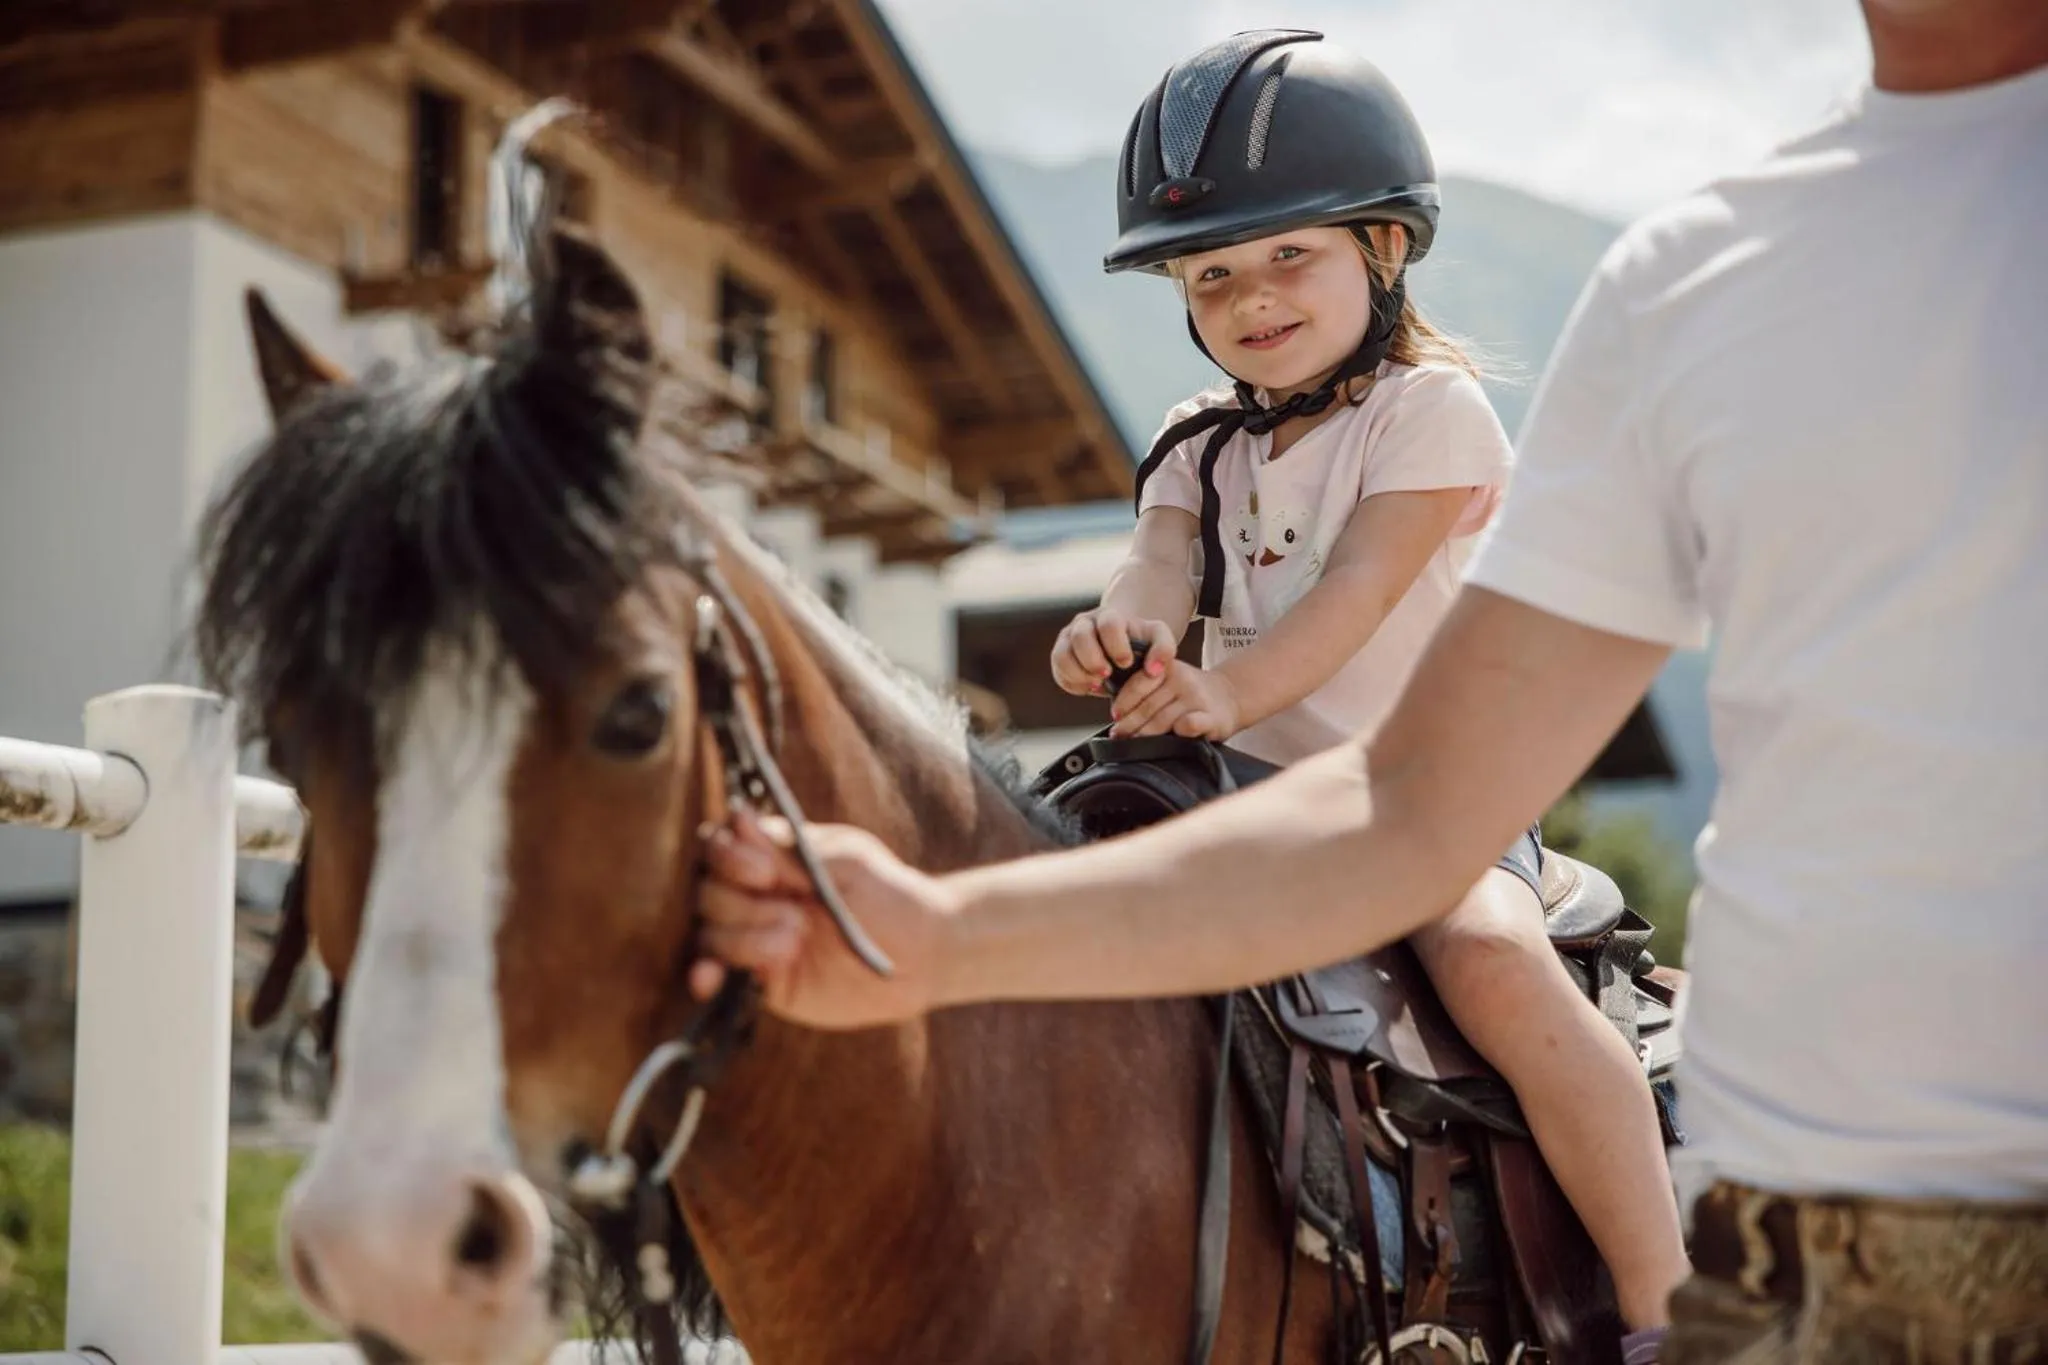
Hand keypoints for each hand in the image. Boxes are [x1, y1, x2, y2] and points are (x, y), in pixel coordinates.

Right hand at [689, 808, 957, 1029]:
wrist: (923, 957)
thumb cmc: (890, 896)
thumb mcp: (847, 862)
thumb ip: (792, 849)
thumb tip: (739, 820)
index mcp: (774, 855)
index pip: (720, 845)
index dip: (729, 857)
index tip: (766, 873)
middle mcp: (757, 894)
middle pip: (707, 890)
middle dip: (743, 903)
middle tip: (796, 916)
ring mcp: (755, 936)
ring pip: (710, 931)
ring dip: (744, 937)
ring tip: (795, 941)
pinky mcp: (762, 979)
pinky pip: (717, 975)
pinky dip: (705, 974)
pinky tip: (708, 979)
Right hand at [1050, 608, 1177, 696]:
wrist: (1123, 647)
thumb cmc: (1141, 643)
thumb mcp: (1159, 640)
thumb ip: (1164, 649)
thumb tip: (1154, 670)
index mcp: (1109, 616)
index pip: (1108, 624)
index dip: (1116, 645)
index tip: (1126, 663)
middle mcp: (1084, 623)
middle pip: (1080, 636)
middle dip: (1093, 660)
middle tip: (1106, 675)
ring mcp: (1068, 638)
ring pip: (1061, 653)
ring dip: (1079, 673)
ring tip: (1097, 684)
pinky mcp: (1060, 656)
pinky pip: (1057, 670)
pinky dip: (1072, 682)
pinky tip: (1090, 687)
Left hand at [1109, 660, 1242, 740]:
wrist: (1230, 696)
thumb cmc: (1189, 693)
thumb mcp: (1169, 679)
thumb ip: (1146, 688)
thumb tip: (1116, 712)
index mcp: (1168, 668)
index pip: (1139, 684)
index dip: (1124, 702)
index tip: (1115, 716)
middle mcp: (1183, 680)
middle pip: (1148, 706)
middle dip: (1129, 724)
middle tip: (1118, 735)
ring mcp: (1197, 699)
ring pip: (1163, 720)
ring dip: (1145, 734)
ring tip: (1133, 743)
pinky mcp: (1211, 717)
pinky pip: (1190, 725)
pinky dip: (1178, 733)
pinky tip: (1169, 740)